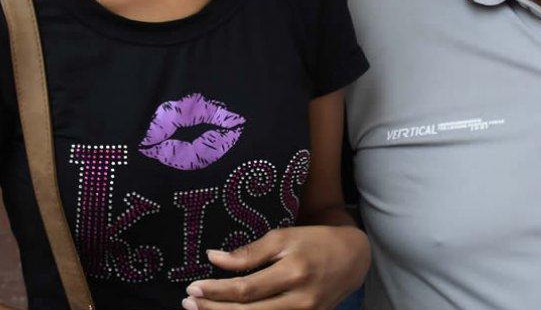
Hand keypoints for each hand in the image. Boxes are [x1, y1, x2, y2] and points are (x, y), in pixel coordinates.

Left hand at [182, 225, 368, 309]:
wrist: (352, 258)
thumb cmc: (314, 242)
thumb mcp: (283, 237)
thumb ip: (249, 251)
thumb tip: (214, 258)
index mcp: (293, 273)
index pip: (245, 290)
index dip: (216, 291)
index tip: (193, 287)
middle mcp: (300, 300)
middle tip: (189, 302)